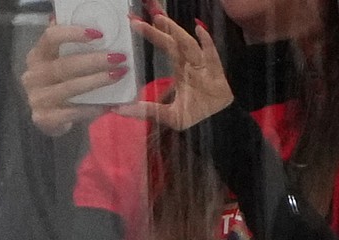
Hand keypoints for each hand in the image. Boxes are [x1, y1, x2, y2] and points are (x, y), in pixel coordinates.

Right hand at [21, 20, 129, 136]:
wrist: (50, 121)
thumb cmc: (61, 87)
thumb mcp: (61, 64)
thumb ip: (70, 49)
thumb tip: (92, 31)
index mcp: (37, 56)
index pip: (50, 38)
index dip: (73, 34)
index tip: (98, 35)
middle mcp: (33, 75)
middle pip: (65, 64)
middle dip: (94, 61)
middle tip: (119, 58)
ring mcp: (37, 97)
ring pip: (70, 88)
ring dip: (97, 81)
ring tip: (118, 75)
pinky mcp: (44, 118)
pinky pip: (73, 112)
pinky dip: (93, 108)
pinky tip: (109, 105)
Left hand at [125, 8, 234, 131]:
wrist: (221, 124)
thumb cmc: (197, 115)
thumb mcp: (169, 116)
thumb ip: (146, 111)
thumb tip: (118, 109)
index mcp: (180, 67)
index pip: (164, 44)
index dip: (151, 32)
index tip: (134, 22)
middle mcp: (191, 62)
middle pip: (174, 40)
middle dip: (161, 27)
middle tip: (143, 15)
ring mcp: (204, 67)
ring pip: (189, 45)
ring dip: (176, 32)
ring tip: (160, 20)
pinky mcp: (217, 74)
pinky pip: (212, 55)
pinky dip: (207, 43)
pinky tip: (200, 30)